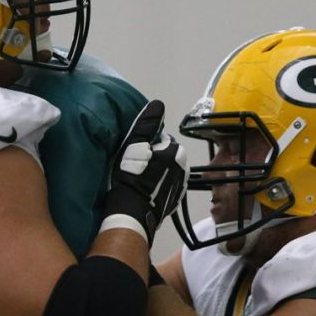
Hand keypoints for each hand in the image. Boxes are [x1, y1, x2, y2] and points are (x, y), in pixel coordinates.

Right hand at [104, 100, 187, 243]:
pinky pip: (168, 185)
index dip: (146, 145)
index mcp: (176, 151)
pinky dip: (159, 185)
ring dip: (157, 171)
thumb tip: (158, 103)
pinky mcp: (176, 199)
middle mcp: (184, 167)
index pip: (161, 139)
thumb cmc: (131, 176)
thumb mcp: (134, 145)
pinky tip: (147, 190)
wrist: (132, 212)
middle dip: (155, 158)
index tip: (135, 155)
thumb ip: (147, 124)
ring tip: (141, 180)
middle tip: (137, 167)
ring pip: (168, 170)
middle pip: (166, 154)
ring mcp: (181, 185)